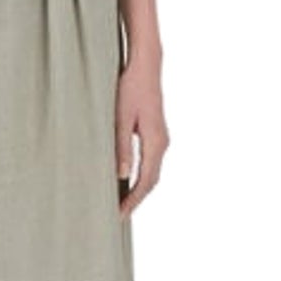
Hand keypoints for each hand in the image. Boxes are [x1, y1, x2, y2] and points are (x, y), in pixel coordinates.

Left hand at [116, 57, 167, 218]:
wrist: (146, 66)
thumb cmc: (130, 88)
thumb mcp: (120, 118)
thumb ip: (121, 147)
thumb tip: (121, 176)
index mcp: (155, 142)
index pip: (145, 180)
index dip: (133, 200)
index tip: (120, 214)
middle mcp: (162, 143)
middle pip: (151, 180)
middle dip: (136, 199)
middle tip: (118, 214)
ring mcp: (162, 139)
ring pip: (152, 172)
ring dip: (138, 188)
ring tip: (120, 202)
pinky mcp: (157, 133)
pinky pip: (151, 162)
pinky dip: (141, 176)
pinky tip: (127, 180)